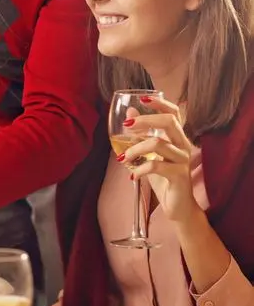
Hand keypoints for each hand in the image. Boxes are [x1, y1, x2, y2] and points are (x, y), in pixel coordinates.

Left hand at [121, 96, 197, 223]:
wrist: (177, 206)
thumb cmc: (163, 177)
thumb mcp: (149, 154)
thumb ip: (141, 135)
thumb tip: (129, 113)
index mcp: (177, 138)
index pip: (175, 113)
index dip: (161, 103)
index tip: (143, 98)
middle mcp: (183, 145)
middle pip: (169, 122)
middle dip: (145, 120)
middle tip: (126, 126)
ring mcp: (183, 160)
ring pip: (158, 143)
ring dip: (134, 149)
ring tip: (121, 158)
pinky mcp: (179, 175)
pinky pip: (156, 166)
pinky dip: (139, 169)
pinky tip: (132, 176)